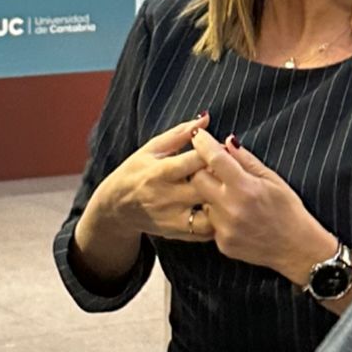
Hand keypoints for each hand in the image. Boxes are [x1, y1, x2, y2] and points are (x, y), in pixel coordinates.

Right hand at [89, 115, 217, 245]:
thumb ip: (180, 133)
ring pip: (209, 215)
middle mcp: (165, 197)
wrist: (117, 207)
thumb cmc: (136, 171)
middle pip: (206, 188)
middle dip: (223, 178)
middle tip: (234, 171)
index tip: (225, 148)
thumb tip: (205, 118)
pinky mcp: (176, 233)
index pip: (194, 160)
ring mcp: (172, 218)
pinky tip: (222, 210)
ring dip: (223, 204)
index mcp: (159, 172)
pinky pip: (205, 232)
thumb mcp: (152, 148)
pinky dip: (217, 222)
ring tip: (230, 193)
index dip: (214, 152)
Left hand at [188, 129, 334, 282]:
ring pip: (203, 203)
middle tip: (217, 172)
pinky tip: (238, 219)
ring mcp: (225, 229)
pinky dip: (220, 217)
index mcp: (245, 188)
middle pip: (198, 180)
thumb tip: (228, 141)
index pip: (214, 159)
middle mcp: (231, 208)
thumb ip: (247, 160)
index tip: (197, 135)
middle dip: (203, 171)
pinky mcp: (223, 244)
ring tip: (234, 200)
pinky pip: (211, 223)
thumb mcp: (273, 180)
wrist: (298, 250)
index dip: (203, 143)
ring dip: (212, 197)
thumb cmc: (289, 211)